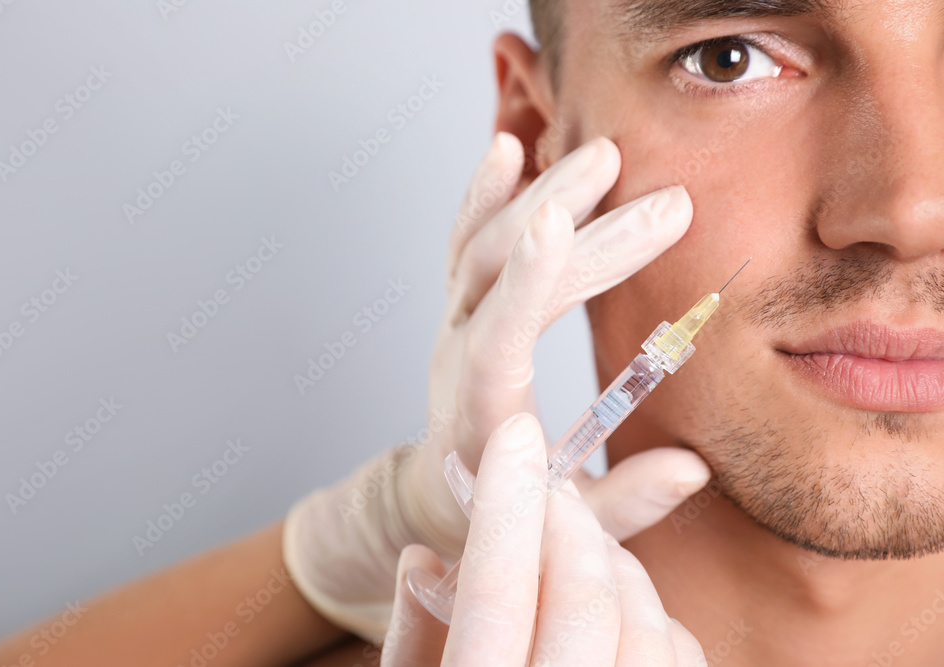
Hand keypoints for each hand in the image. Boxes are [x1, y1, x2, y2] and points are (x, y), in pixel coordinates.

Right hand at [382, 413, 705, 665]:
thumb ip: (413, 634)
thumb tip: (422, 558)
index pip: (497, 590)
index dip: (508, 501)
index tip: (516, 433)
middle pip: (582, 592)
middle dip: (567, 523)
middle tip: (544, 489)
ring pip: (642, 617)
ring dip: (610, 567)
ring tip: (574, 556)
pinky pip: (679, 652)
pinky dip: (651, 616)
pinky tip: (616, 614)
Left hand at [406, 132, 709, 556]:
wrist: (437, 494)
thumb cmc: (506, 512)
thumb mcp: (567, 527)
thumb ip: (621, 504)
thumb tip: (690, 469)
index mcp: (480, 414)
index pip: (497, 338)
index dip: (528, 280)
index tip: (559, 221)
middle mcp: (458, 356)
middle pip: (508, 280)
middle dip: (593, 239)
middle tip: (672, 203)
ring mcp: (456, 323)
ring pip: (486, 246)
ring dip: (543, 195)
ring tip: (608, 156)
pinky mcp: (463, 306)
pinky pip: (467, 241)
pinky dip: (486, 194)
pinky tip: (510, 148)